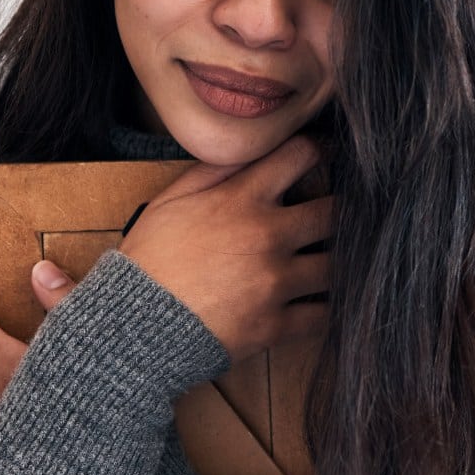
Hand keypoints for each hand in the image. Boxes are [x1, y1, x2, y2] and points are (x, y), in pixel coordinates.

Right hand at [118, 133, 333, 366]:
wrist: (134, 325)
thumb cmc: (149, 259)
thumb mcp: (170, 200)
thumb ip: (213, 171)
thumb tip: (248, 149)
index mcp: (242, 199)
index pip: (301, 156)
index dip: (318, 150)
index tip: (325, 154)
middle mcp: (268, 236)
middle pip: (333, 213)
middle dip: (339, 209)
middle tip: (339, 213)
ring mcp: (275, 283)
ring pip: (335, 266)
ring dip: (337, 261)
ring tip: (334, 258)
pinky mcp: (275, 325)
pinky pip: (322, 316)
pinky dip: (327, 309)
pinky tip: (322, 301)